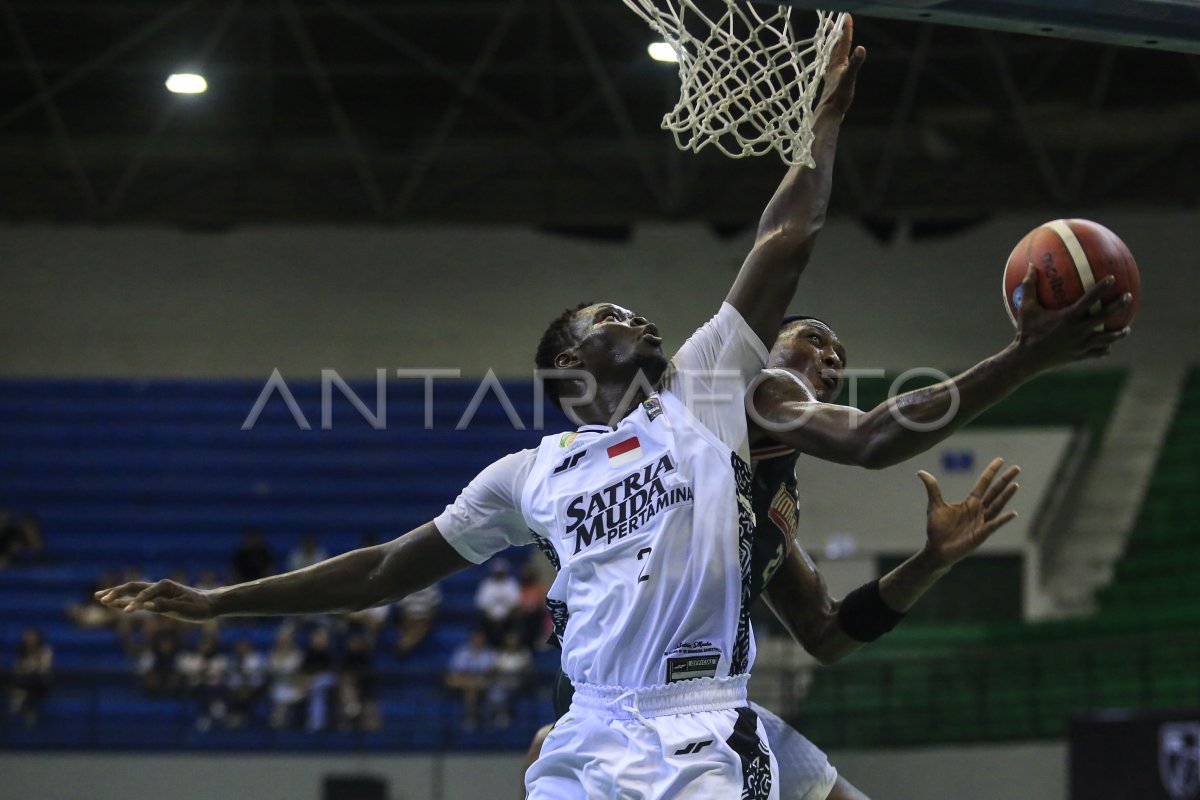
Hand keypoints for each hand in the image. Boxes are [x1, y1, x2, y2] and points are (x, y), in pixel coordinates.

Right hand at [95, 579, 214, 622]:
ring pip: (132, 592)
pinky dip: (125, 601)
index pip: (146, 594)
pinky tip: (114, 604)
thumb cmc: (199, 607)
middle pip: (133, 587)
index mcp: (165, 586)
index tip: (128, 611)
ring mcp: (156, 593)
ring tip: (98, 597)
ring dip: (116, 594)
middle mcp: (158, 587)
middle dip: (116, 592)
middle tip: (100, 597)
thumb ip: (166, 606)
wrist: (208, 605)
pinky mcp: (156, 600)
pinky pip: (137, 600)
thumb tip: (149, 606)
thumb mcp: (184, 608)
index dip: (136, 602)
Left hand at [816, 15, 865, 117]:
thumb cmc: (839, 96)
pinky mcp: (831, 84)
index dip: (846, 29)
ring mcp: (831, 76)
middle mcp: (833, 67)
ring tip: (829, 42)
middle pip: (834, 47)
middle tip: (831, 22)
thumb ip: (855, 63)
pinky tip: (827, 70)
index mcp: (838, 63)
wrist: (828, 113)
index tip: (846, 16)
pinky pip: (829, 70)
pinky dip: (829, 66)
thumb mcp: (849, 78)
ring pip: (830, 57)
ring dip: (831, 48)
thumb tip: (861, 48)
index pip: (843, 42)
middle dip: (834, 34)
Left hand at [916, 457, 1019, 570]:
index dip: (991, 471)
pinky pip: (994, 525)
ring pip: (997, 506)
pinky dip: (1003, 520)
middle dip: (1005, 480)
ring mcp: (982, 522)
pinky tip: (1013, 513)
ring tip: (1015, 485)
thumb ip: (932, 488)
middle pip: (995, 492)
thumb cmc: (937, 529)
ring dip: (1006, 496)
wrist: (937, 549)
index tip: (1000, 460)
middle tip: (1017, 468)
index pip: (983, 483)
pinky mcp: (981, 534)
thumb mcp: (935, 505)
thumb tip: (920, 472)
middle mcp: (979, 510)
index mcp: (970, 502)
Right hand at [1014, 265, 1131, 367]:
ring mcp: (1081, 345)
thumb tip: (1031, 266)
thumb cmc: (1026, 331)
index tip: (1112, 278)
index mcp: (1068, 317)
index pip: (1089, 299)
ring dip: (1118, 334)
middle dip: (1119, 306)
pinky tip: (1107, 347)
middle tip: (1129, 296)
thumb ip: (1029, 286)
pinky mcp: (1080, 356)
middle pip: (1105, 317)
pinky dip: (1104, 349)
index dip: (1101, 288)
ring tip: (1126, 329)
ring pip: (1107, 339)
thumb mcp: (1026, 308)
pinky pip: (1097, 353)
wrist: (1027, 359)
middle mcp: (1078, 330)